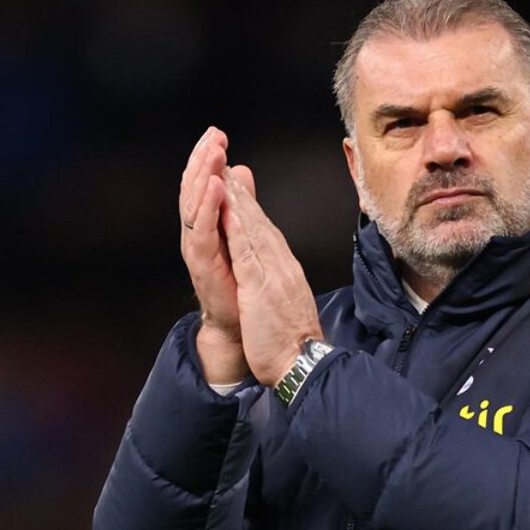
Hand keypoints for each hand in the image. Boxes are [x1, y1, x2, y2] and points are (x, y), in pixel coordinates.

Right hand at [179, 126, 256, 382]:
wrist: (239, 327)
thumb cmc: (239, 283)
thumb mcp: (241, 235)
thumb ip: (239, 204)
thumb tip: (239, 170)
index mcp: (209, 226)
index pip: (204, 185)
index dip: (208, 159)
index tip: (217, 133)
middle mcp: (199, 235)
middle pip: (195, 190)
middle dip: (202, 161)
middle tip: (213, 135)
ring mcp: (198, 250)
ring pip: (195, 206)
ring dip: (202, 177)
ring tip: (212, 154)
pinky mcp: (203, 266)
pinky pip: (203, 231)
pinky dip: (207, 208)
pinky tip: (214, 187)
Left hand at [220, 168, 323, 385]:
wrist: (304, 364)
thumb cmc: (293, 340)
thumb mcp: (285, 304)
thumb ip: (277, 284)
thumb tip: (271, 273)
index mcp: (286, 271)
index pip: (266, 233)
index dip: (250, 207)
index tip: (236, 186)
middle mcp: (282, 266)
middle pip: (260, 224)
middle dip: (243, 195)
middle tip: (227, 165)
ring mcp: (274, 275)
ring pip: (254, 232)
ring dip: (239, 203)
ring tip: (225, 177)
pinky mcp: (262, 289)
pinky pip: (248, 255)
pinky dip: (239, 232)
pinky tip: (230, 213)